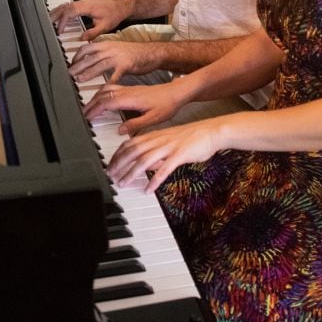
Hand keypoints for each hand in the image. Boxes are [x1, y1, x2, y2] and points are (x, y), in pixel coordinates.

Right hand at [49, 0, 129, 39]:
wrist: (120, 6)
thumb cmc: (114, 14)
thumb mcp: (104, 26)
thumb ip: (93, 33)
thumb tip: (81, 39)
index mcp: (86, 7)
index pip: (69, 12)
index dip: (62, 21)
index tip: (59, 30)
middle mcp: (83, 3)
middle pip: (64, 7)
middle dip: (54, 16)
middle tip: (47, 25)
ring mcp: (82, 2)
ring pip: (65, 5)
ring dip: (57, 12)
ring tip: (49, 21)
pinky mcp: (83, 4)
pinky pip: (69, 6)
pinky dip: (62, 11)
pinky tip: (59, 16)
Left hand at [68, 41, 156, 82]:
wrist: (153, 52)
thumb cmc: (135, 52)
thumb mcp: (116, 48)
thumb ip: (105, 52)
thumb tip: (93, 59)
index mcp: (107, 44)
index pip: (87, 47)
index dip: (77, 56)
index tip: (71, 64)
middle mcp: (111, 49)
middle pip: (90, 57)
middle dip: (78, 65)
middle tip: (69, 74)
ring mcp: (118, 57)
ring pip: (100, 65)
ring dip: (88, 72)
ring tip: (79, 80)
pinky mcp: (127, 65)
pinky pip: (115, 75)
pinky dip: (108, 82)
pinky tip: (102, 89)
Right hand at [81, 82, 181, 134]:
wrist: (176, 92)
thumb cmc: (167, 104)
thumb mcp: (154, 118)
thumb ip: (136, 124)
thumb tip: (120, 130)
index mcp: (131, 99)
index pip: (107, 103)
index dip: (95, 110)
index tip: (87, 117)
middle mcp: (128, 92)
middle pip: (103, 95)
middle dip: (90, 104)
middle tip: (83, 114)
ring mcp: (129, 89)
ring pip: (106, 89)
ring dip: (95, 97)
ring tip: (88, 107)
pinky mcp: (131, 88)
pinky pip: (112, 88)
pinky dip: (102, 93)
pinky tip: (102, 98)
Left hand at [106, 120, 221, 193]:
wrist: (211, 132)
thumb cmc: (192, 138)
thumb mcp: (169, 143)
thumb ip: (156, 153)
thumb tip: (146, 166)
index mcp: (155, 136)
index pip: (130, 144)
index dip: (118, 154)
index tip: (110, 165)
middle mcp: (159, 140)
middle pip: (133, 151)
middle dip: (119, 164)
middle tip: (110, 176)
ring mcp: (168, 146)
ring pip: (144, 160)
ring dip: (131, 172)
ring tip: (123, 183)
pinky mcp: (179, 155)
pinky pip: (164, 168)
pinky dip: (154, 180)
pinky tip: (148, 189)